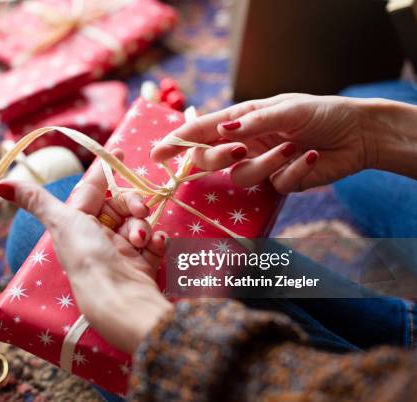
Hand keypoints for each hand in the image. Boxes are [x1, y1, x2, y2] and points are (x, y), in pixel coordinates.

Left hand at [0, 150, 172, 353]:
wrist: (118, 297)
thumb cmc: (86, 256)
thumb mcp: (60, 221)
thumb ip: (35, 199)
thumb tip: (0, 184)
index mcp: (78, 224)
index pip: (93, 190)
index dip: (104, 171)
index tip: (119, 152)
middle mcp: (99, 236)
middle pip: (121, 204)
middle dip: (131, 204)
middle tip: (138, 212)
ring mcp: (123, 251)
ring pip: (139, 221)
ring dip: (143, 225)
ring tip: (140, 240)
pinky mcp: (142, 264)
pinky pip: (154, 242)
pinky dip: (157, 241)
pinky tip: (154, 246)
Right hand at [152, 93, 416, 192]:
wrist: (358, 134)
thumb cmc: (321, 112)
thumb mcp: (287, 109)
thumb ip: (254, 122)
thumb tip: (223, 129)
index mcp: (241, 120)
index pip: (201, 132)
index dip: (177, 143)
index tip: (156, 155)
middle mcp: (244, 144)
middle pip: (210, 160)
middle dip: (218, 158)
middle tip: (238, 150)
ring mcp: (260, 165)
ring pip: (241, 177)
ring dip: (267, 163)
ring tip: (293, 147)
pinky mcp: (280, 183)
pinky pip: (275, 185)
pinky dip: (295, 171)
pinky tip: (312, 156)